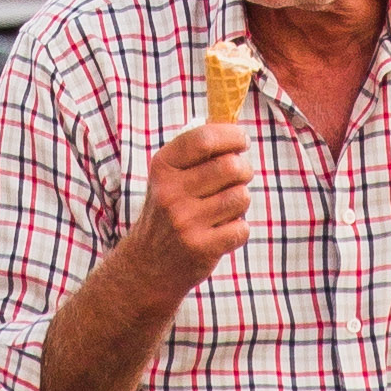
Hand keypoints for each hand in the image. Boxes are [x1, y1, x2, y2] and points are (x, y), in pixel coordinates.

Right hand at [133, 113, 257, 292]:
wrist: (147, 265)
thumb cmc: (169, 211)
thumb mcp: (168, 178)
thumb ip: (195, 152)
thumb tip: (232, 124)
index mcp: (163, 168)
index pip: (204, 139)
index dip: (231, 136)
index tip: (241, 141)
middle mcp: (170, 193)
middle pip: (230, 166)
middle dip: (243, 169)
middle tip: (239, 176)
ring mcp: (185, 222)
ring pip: (240, 197)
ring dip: (241, 201)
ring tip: (226, 207)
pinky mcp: (201, 248)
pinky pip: (241, 228)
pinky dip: (238, 229)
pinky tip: (221, 231)